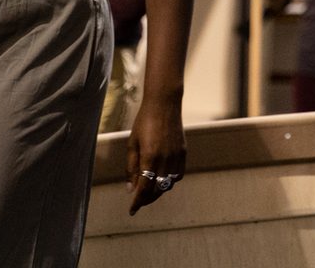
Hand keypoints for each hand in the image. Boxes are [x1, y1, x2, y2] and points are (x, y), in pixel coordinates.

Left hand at [126, 93, 185, 214]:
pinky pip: (178, 175)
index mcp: (150, 157)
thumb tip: (130, 188)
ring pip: (169, 184)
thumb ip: (131, 167)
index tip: (132, 210)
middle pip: (157, 190)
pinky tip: (162, 179)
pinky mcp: (183, 153)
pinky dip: (170, 181)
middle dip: (147, 199)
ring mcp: (176, 157)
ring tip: (149, 191)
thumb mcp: (132, 143)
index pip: (144, 188)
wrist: (164, 104)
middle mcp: (165, 160)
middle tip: (139, 202)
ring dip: (158, 191)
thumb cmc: (144, 121)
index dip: (137, 202)